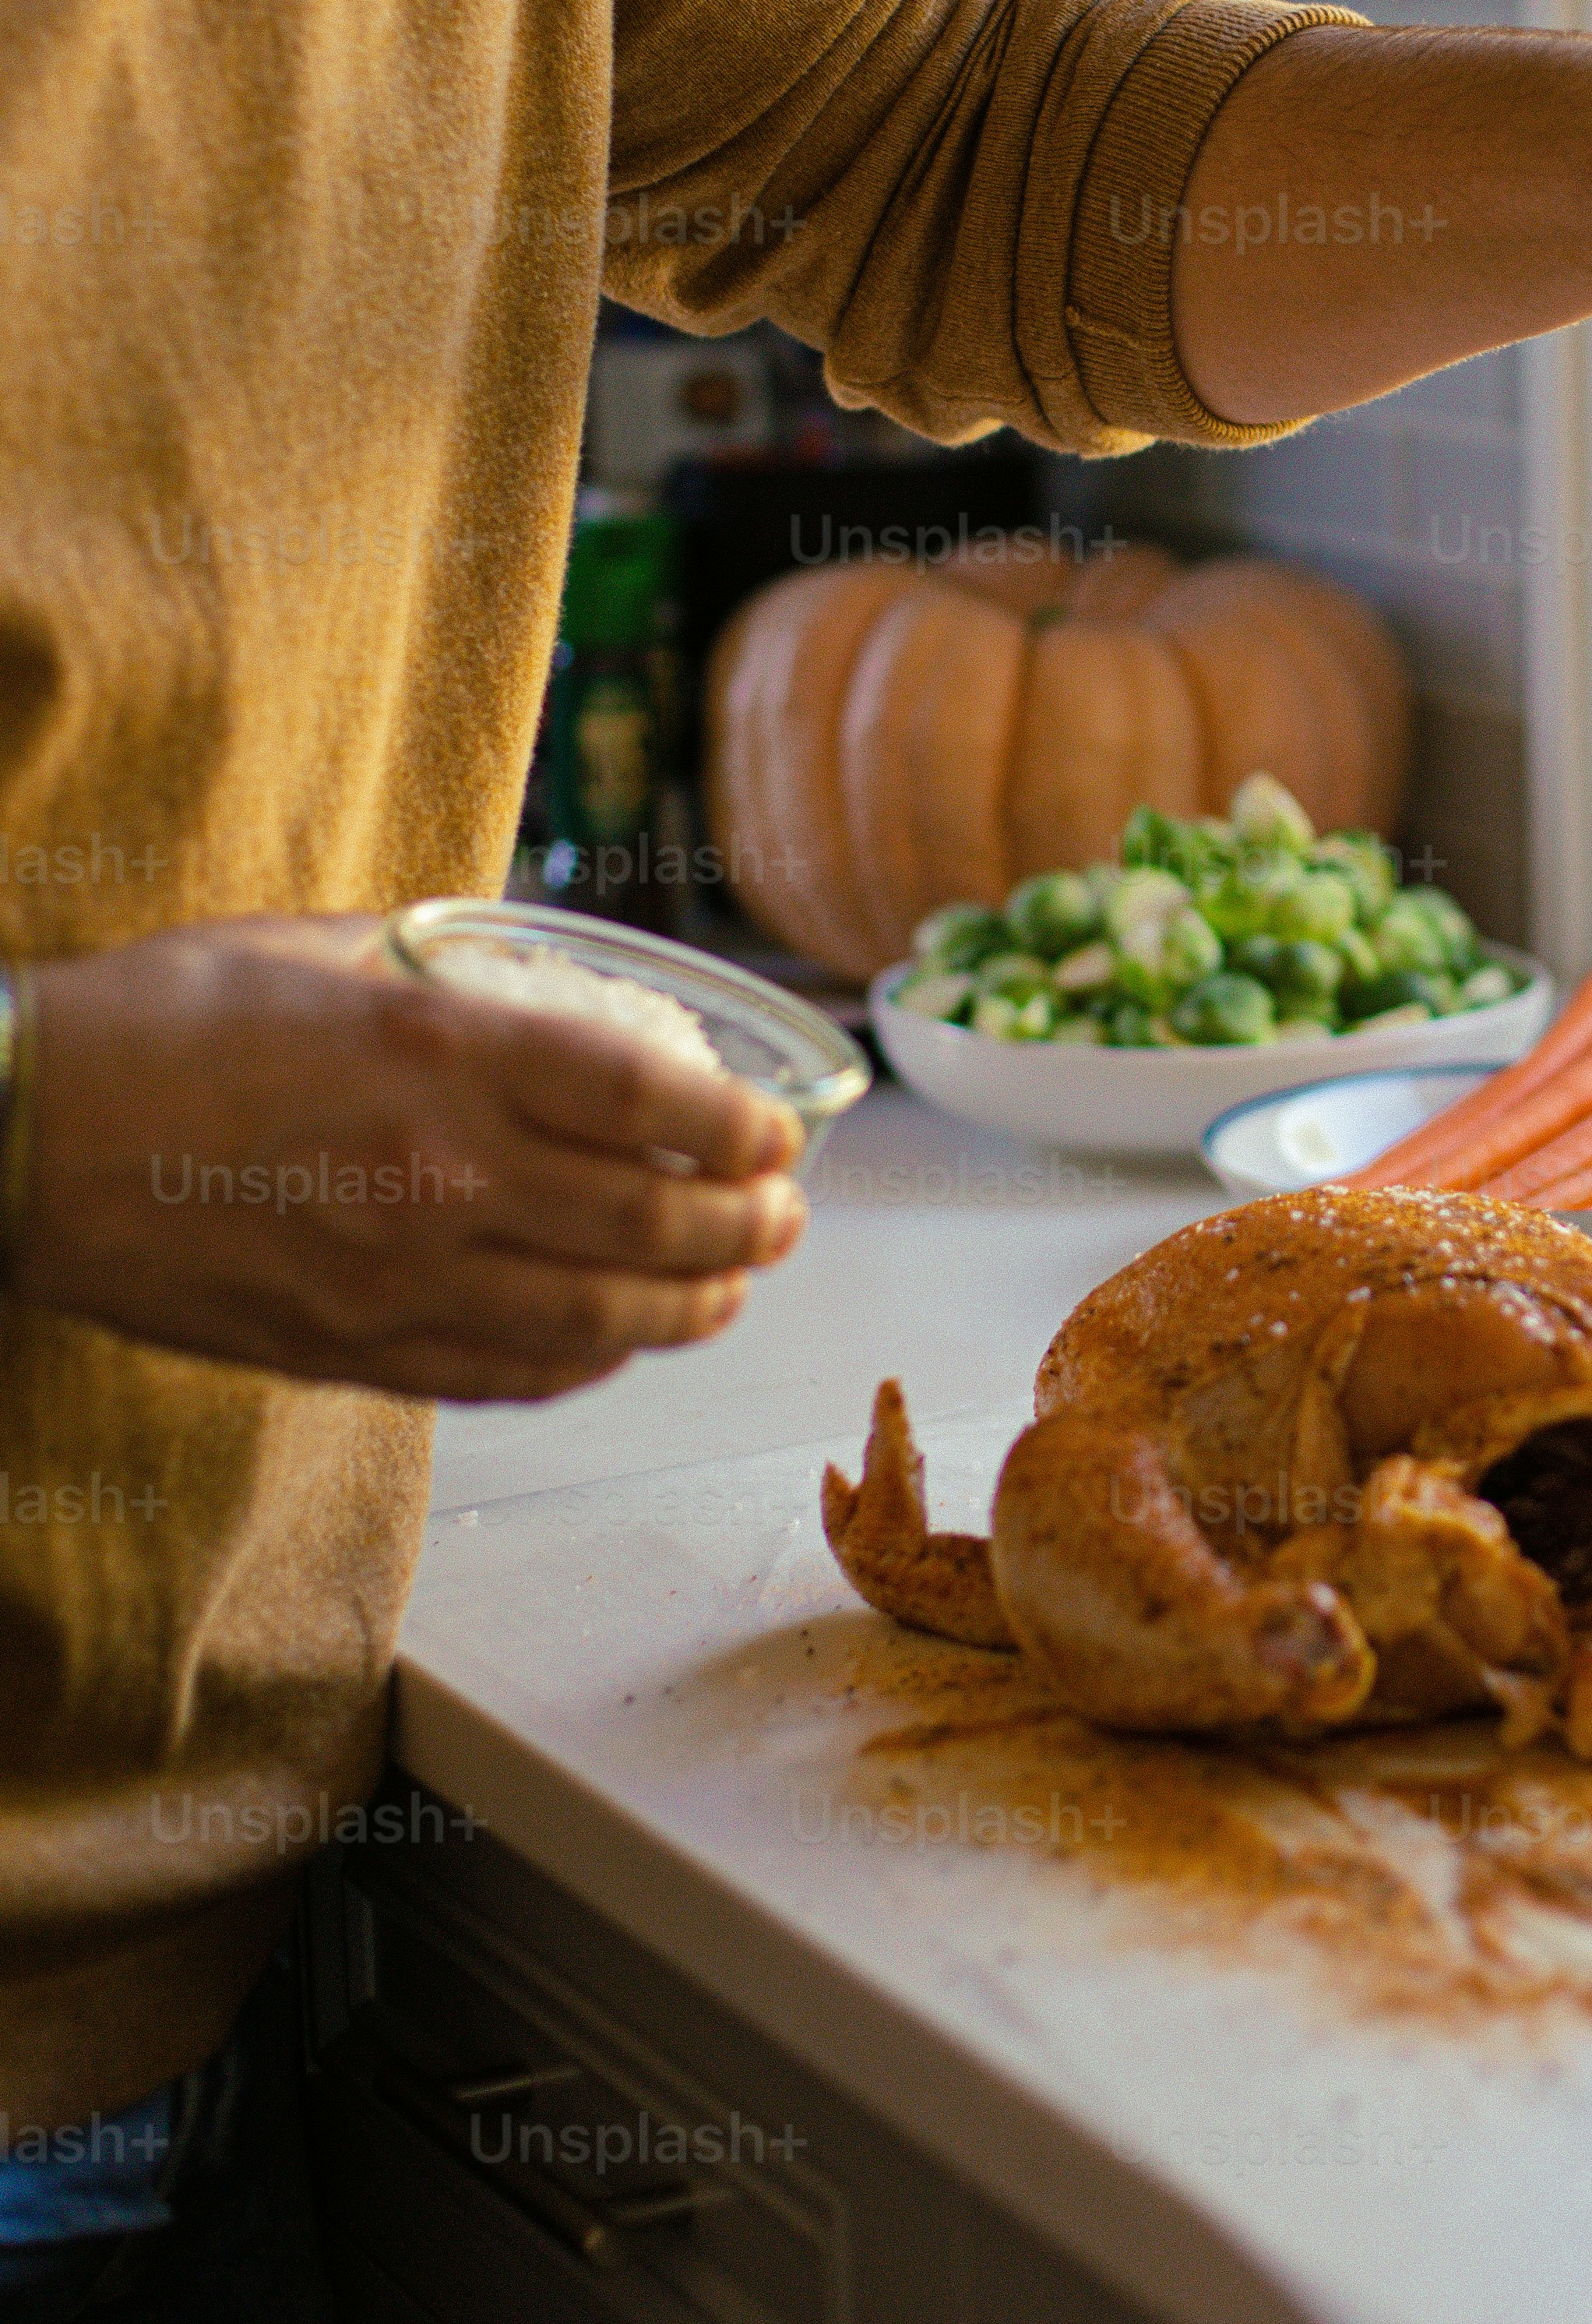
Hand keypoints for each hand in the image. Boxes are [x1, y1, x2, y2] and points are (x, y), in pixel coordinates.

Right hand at [13, 916, 808, 1402]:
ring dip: (692, 1307)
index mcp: (443, 1054)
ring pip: (601, 1318)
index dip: (741, 1126)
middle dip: (747, 1225)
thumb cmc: (158, 1024)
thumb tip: (519, 961)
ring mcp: (400, 1279)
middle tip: (783, 1217)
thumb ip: (435, 961)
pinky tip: (618, 1344)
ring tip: (732, 1287)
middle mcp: (443, 1176)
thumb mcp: (316, 947)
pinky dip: (588, 1364)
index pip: (649, 1100)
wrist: (17, 1137)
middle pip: (653, 1219)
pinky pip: (510, 1376)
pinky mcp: (352, 1351)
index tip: (782, 1132)